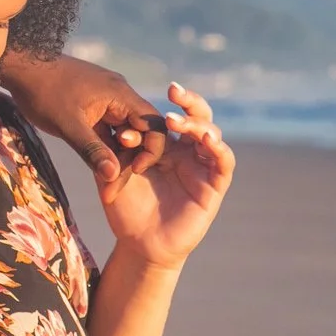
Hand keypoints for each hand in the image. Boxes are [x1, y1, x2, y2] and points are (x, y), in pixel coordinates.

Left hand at [0, 52, 167, 182]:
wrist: (20, 67)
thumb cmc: (43, 91)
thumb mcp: (67, 124)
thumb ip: (92, 150)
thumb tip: (114, 176)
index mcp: (120, 94)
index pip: (154, 123)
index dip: (152, 149)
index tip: (135, 169)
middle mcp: (119, 96)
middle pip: (139, 134)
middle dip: (128, 163)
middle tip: (110, 192)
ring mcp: (106, 102)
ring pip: (122, 136)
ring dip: (115, 161)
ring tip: (104, 189)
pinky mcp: (93, 109)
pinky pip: (108, 133)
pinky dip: (104, 151)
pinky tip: (97, 173)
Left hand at [99, 82, 234, 270]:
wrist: (140, 245)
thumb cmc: (125, 209)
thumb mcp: (114, 176)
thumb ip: (112, 154)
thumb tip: (115, 129)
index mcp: (163, 145)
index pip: (165, 117)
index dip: (149, 114)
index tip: (125, 125)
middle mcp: (186, 151)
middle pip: (195, 116)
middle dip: (188, 101)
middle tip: (173, 90)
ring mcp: (202, 166)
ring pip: (211, 133)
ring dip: (197, 123)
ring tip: (176, 122)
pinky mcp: (215, 185)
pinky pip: (224, 162)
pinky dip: (218, 148)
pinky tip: (207, 139)